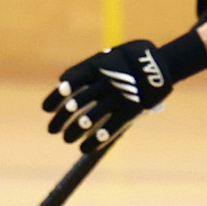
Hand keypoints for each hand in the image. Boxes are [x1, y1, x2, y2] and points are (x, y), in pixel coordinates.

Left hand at [42, 33, 206, 152]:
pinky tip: (86, 148)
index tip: (45, 110)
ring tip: (67, 139)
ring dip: (75, 131)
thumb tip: (62, 81)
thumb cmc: (130, 60)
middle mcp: (105, 82)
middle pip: (75, 103)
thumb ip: (87, 69)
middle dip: (60, 119)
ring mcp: (119, 96)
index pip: (69, 83)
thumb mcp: (108, 57)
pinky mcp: (132, 109)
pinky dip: (97, 139)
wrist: (160, 63)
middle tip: (52, 130)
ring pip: (90, 117)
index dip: (55, 97)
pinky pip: (111, 127)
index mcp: (96, 66)